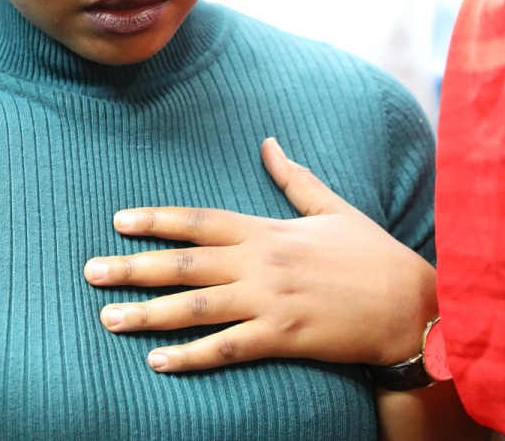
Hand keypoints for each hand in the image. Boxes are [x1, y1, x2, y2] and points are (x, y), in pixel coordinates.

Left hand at [83, 138, 436, 372]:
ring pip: (196, 308)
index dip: (157, 220)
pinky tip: (158, 362)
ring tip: (108, 318)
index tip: (119, 221)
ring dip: (148, 314)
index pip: (199, 221)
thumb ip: (294, 178)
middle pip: (184, 264)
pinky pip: (229, 349)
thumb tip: (269, 143)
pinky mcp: (285, 338)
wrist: (415, 306)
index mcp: (268, 230)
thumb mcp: (332, 208)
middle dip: (132, 267)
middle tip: (89, 271)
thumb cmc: (374, 256)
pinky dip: (191, 356)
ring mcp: (271, 301)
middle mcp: (262, 263)